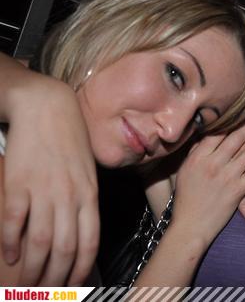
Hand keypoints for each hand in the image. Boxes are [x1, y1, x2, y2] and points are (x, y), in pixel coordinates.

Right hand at [2, 71, 98, 284]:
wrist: (46, 107)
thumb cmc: (69, 139)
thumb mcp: (88, 170)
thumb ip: (86, 200)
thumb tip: (83, 230)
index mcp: (89, 194)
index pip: (90, 242)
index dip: (82, 269)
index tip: (74, 287)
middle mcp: (69, 196)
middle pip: (65, 249)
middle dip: (56, 279)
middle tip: (46, 294)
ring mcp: (43, 191)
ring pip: (40, 242)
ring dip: (33, 270)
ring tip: (25, 287)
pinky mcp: (18, 183)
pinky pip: (14, 222)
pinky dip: (11, 244)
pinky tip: (9, 258)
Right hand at [172, 110, 244, 245]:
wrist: (190, 226)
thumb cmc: (186, 198)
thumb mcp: (186, 170)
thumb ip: (196, 152)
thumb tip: (206, 133)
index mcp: (198, 157)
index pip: (217, 130)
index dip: (231, 117)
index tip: (239, 108)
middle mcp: (213, 164)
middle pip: (236, 136)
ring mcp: (227, 177)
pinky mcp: (238, 191)